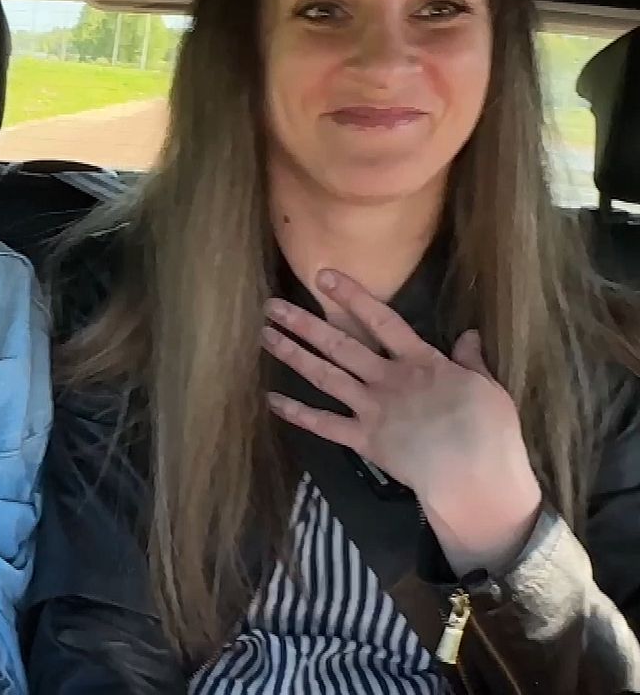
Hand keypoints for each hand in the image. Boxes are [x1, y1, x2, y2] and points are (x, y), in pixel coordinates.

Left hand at [263, 268, 542, 575]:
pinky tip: (272, 400)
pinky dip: (298, 413)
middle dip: (303, 323)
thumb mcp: (488, 387)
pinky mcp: (364, 441)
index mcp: (420, 361)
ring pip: (325, 376)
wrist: (475, 479)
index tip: (323, 276)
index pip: (381, 319)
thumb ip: (471, 359)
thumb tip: (468, 334)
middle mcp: (388, 378)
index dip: (351, 296)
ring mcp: (372, 409)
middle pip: (339, 344)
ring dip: (293, 355)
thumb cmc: (490, 432)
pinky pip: (324, 425)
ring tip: (265, 336)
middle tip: (272, 306)